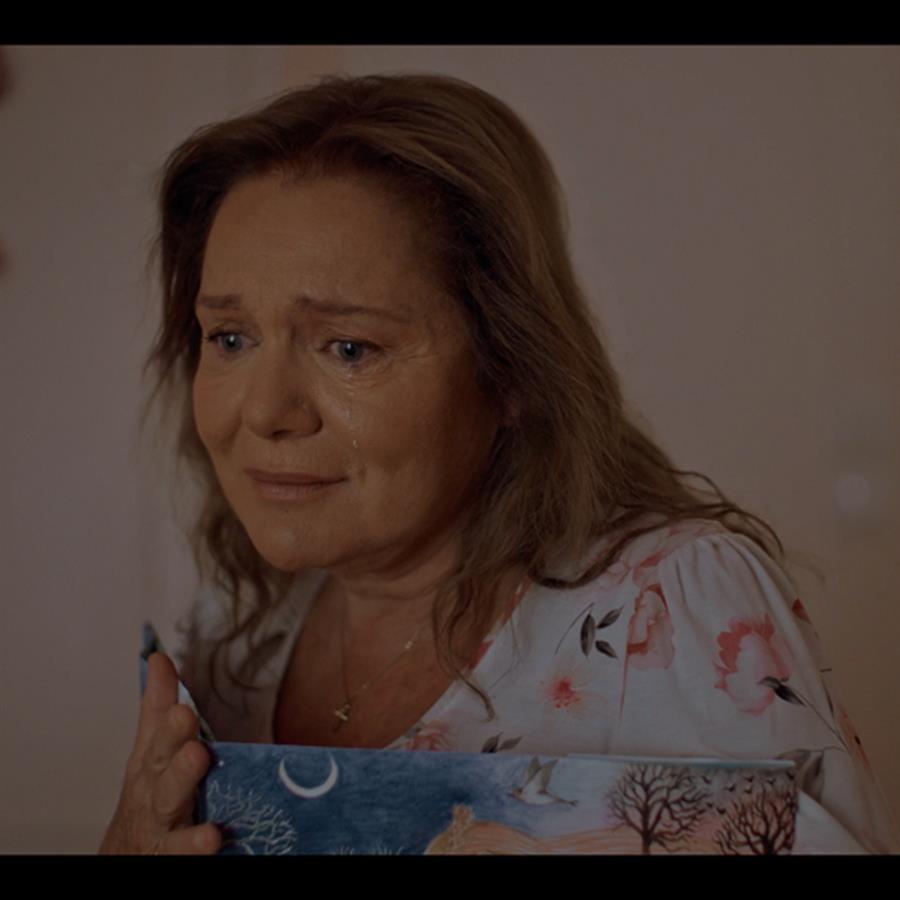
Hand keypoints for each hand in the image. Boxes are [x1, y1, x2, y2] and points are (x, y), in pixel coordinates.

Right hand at [98, 652, 221, 854]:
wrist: (128, 856)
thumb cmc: (146, 798)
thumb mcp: (150, 751)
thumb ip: (158, 708)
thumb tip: (159, 658)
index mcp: (150, 761)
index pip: (156, 725)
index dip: (163, 702)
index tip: (170, 675)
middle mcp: (152, 789)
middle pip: (161, 762)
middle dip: (172, 737)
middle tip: (186, 716)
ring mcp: (160, 822)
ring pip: (169, 800)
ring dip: (182, 778)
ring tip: (198, 757)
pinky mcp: (171, 852)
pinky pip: (182, 847)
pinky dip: (195, 843)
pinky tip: (213, 836)